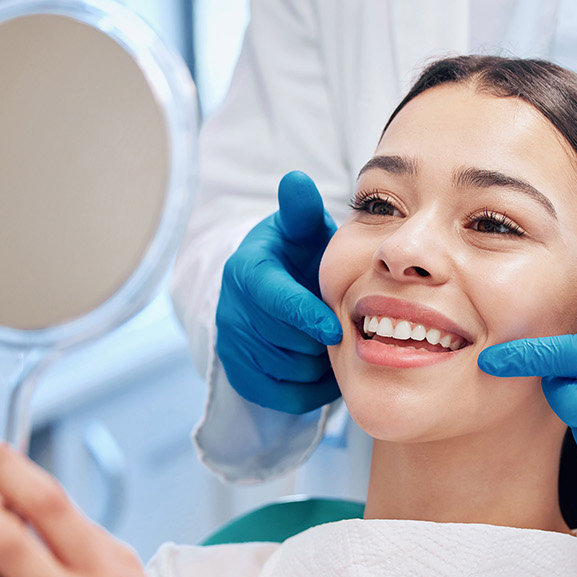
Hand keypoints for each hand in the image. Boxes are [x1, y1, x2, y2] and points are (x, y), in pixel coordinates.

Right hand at [215, 170, 343, 412]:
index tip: (335, 328)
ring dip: (319, 364)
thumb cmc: (297, 256)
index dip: (305, 316)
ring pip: (287, 371)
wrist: (272, 291)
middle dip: (319, 339)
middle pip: (284, 341)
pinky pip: (283, 396)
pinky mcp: (240, 375)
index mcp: (246, 271)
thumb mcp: (300, 230)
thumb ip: (302, 210)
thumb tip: (296, 180)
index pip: (273, 300)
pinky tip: (324, 366)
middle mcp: (231, 310)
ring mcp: (232, 345)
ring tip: (334, 344)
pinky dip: (311, 389)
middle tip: (345, 330)